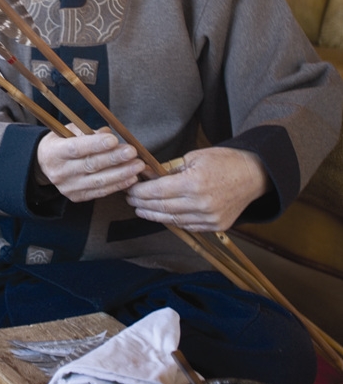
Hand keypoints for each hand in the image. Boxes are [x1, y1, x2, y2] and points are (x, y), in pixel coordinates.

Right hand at [36, 125, 145, 201]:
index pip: (76, 148)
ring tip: (137, 166)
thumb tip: (108, 134)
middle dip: (114, 159)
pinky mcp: (77, 196)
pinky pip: (100, 192)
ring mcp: (69, 187)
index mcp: (54, 152)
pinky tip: (131, 178)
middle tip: (132, 152)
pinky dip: (117, 185)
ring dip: (121, 174)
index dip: (95, 145)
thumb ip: (88, 132)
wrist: (44, 165)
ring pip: (98, 181)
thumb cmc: (61, 143)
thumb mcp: (68, 131)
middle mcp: (60, 172)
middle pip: (90, 165)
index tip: (114, 140)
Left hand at [125, 147, 270, 232]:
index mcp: (194, 183)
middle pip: (162, 208)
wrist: (254, 175)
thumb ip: (168, 169)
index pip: (158, 191)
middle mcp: (201, 204)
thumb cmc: (224, 161)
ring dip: (154, 215)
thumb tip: (145, 173)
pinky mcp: (216, 226)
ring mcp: (209, 218)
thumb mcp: (194, 157)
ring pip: (173, 220)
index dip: (140, 192)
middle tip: (130, 199)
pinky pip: (188, 226)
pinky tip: (162, 215)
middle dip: (142, 203)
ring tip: (141, 209)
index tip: (130, 189)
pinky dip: (172, 221)